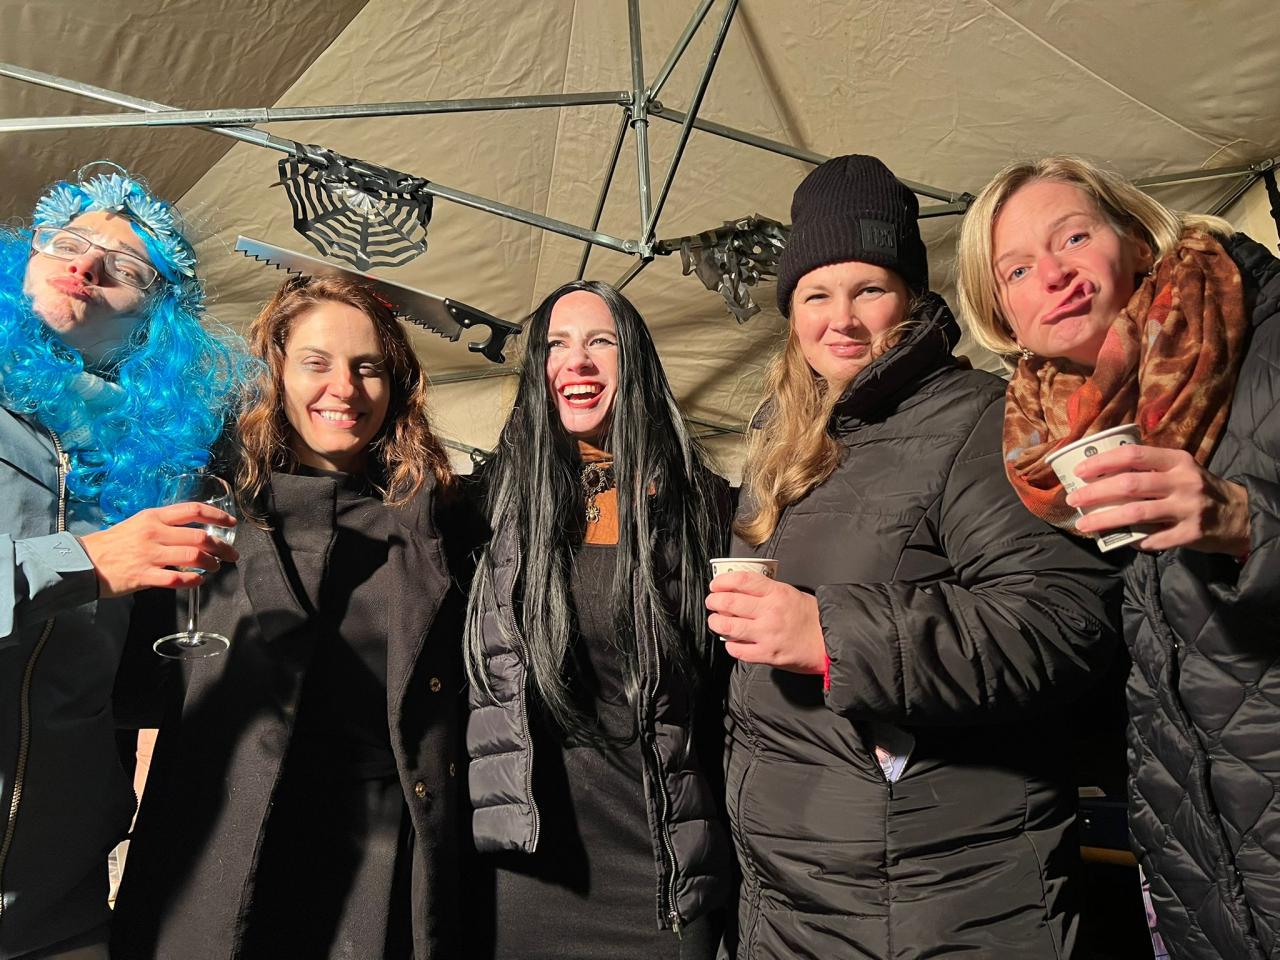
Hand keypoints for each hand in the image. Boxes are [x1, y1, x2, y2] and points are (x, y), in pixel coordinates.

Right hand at [79, 502, 239, 598]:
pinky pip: (177, 579)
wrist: (84, 561)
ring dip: (211, 563)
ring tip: (216, 567)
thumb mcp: (139, 523)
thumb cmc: (114, 543)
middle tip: (231, 554)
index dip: (218, 516)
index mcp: (154, 516)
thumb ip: (165, 525)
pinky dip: (194, 581)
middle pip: (200, 537)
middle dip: (222, 546)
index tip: (232, 523)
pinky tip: (199, 581)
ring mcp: (149, 555)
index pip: (194, 510)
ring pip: (193, 557)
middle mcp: (154, 533)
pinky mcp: (144, 576)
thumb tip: (194, 531)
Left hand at [705, 571, 825, 673]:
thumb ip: (768, 592)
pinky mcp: (767, 654)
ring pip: (728, 626)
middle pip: (729, 602)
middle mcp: (770, 612)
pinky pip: (738, 650)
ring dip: (716, 622)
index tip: (716, 584)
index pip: (742, 580)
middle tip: (712, 602)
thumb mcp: (792, 594)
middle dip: (714, 601)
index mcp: (777, 593)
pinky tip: (732, 641)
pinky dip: (731, 645)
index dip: (723, 581)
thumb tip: (742, 591)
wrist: (831, 642)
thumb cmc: (813, 618)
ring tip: (716, 621)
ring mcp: (767, 634)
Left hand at [1068, 443, 1250, 555]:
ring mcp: (1188, 509)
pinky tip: (1120, 541)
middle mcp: (1183, 482)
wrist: (1239, 514)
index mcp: (1177, 460)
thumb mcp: (1180, 469)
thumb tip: (1100, 473)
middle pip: (1130, 484)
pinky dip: (1134, 540)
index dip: (1102, 462)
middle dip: (1095, 492)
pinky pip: (1154, 539)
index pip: (1133, 454)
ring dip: (1104, 519)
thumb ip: (1149, 467)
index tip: (1079, 471)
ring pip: (1136, 513)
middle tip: (1073, 499)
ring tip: (1083, 524)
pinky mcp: (1191, 534)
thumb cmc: (1197, 488)